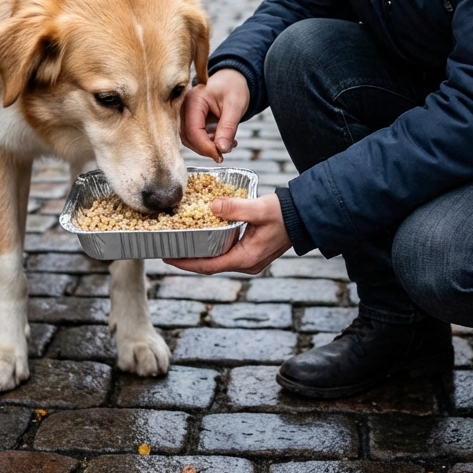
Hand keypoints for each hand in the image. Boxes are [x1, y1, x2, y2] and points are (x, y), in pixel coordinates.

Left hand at [165, 193, 291, 274]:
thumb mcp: (259, 208)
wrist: (304, 216)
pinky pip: (225, 252)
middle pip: (210, 265)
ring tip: (180, 242)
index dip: (186, 262)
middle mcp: (246, 263)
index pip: (209, 266)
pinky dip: (211, 246)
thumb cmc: (284, 214)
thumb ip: (236, 208)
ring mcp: (249, 259)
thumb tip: (212, 206)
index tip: (168, 257)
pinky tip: (202, 235)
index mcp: (246, 258)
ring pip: (217, 259)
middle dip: (188, 258)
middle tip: (168, 248)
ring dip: (199, 252)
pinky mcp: (251, 251)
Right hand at [180, 68, 250, 163]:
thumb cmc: (233, 86)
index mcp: (193, 100)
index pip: (193, 130)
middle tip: (224, 152)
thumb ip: (228, 128)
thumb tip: (222, 149)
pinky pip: (195, 136)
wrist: (233, 79)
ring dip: (207, 147)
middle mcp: (185, 107)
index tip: (219, 155)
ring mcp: (186, 114)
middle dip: (206, 148)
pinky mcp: (191, 120)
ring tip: (228, 143)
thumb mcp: (235, 106)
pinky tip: (224, 140)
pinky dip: (208, 143)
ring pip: (190, 139)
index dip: (205, 147)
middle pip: (188, 137)